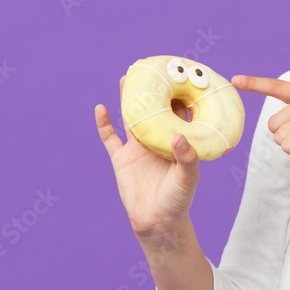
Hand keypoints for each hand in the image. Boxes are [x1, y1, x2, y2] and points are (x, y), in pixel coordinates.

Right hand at [95, 75, 199, 241]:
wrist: (157, 222)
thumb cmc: (178, 201)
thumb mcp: (187, 180)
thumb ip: (186, 159)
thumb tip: (179, 137)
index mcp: (177, 142)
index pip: (181, 113)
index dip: (181, 95)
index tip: (181, 75)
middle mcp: (158, 141)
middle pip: (155, 109)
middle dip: (154, 90)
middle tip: (150, 67)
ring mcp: (138, 149)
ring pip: (132, 118)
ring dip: (129, 100)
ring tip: (127, 78)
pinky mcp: (122, 159)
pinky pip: (110, 137)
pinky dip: (104, 123)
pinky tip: (101, 107)